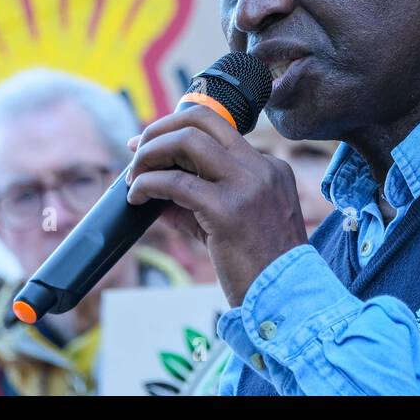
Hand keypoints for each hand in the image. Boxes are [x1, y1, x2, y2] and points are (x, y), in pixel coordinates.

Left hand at [125, 106, 308, 306]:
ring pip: (188, 140)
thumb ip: (199, 201)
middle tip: (136, 150)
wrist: (285, 299)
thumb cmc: (261, 267)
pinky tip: (137, 198)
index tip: (150, 142)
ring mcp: (247, 185)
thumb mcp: (235, 223)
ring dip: (151, 153)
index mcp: (270, 167)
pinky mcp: (228, 209)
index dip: (177, 129)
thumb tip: (155, 189)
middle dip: (160, 129)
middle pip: (202, 120)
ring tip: (134, 177)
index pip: (217, 129)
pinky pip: (176, 183)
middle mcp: (261, 168)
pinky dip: (148, 184)